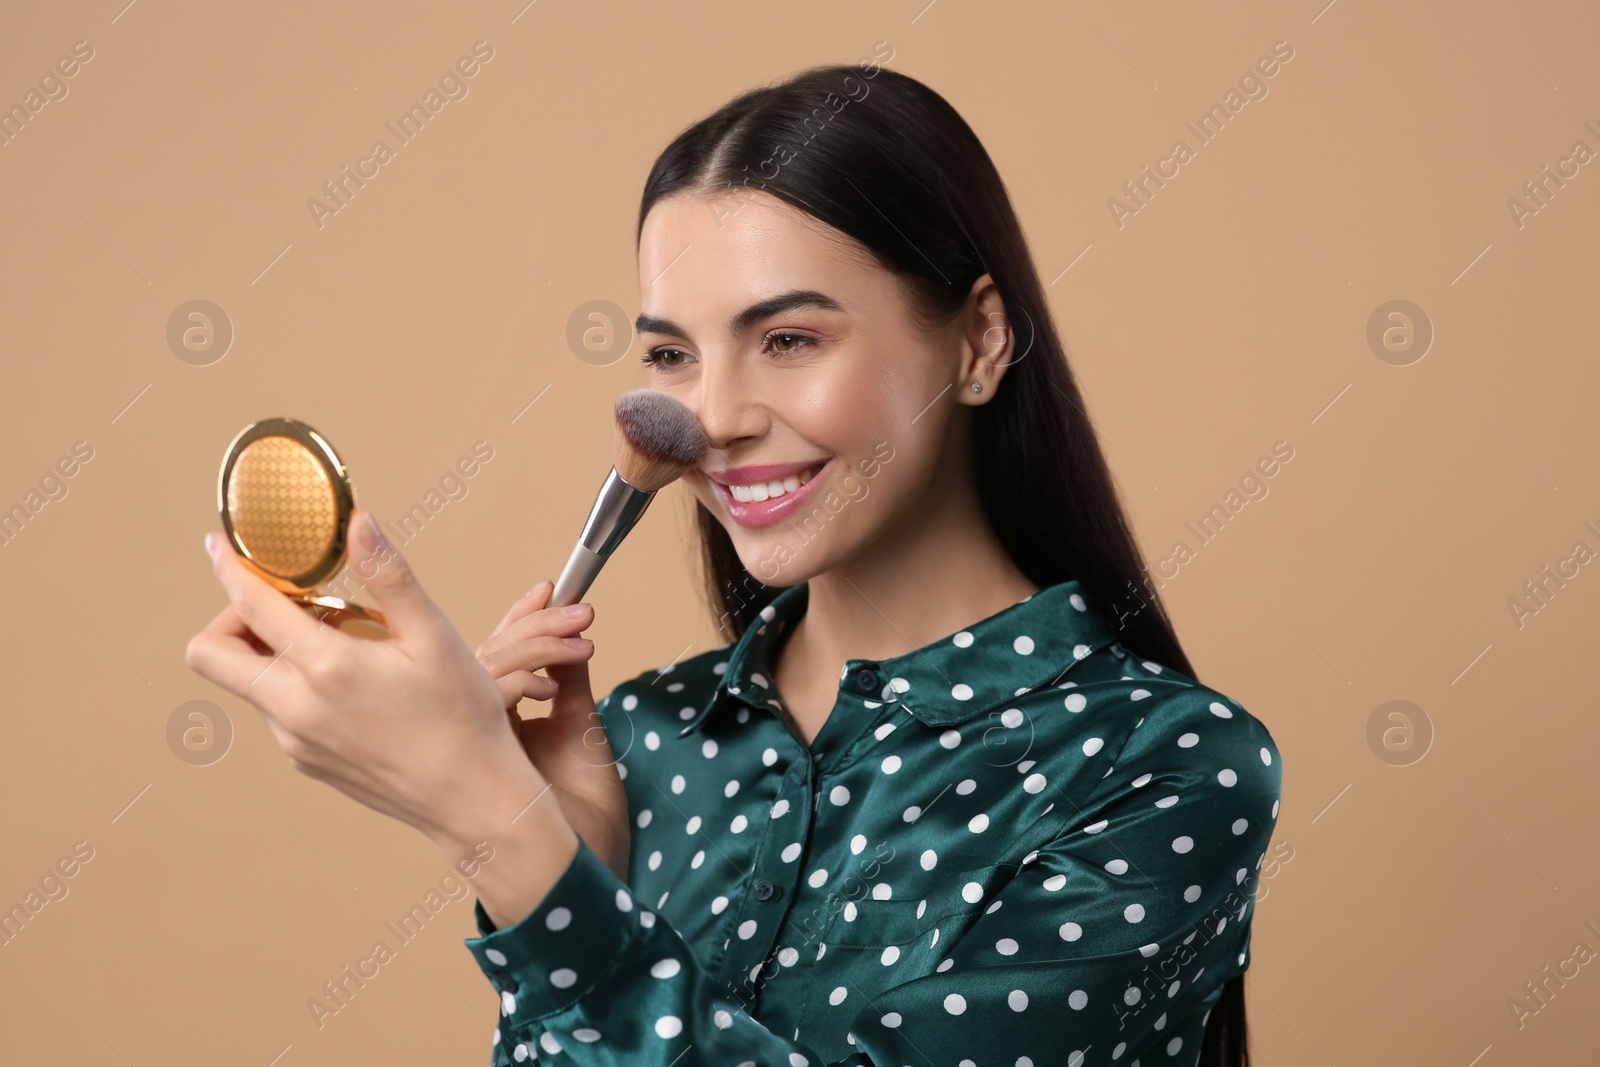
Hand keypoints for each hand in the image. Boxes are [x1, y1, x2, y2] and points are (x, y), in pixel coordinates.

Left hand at [184, 509, 570, 860]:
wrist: (473, 800)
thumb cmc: (464, 718)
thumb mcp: (435, 636)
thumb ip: (389, 576)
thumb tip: (359, 524)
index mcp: (328, 668)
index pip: (251, 605)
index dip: (230, 567)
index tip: (219, 546)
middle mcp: (296, 709)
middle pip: (210, 654)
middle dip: (229, 617)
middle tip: (283, 604)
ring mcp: (295, 741)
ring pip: (246, 683)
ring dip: (271, 651)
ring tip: (341, 641)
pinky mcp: (305, 761)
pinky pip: (276, 712)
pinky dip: (294, 684)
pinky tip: (352, 681)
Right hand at [477, 581, 630, 881]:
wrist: (591, 877)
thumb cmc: (589, 819)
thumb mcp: (584, 733)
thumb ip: (571, 684)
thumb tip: (569, 635)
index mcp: (501, 727)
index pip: (498, 659)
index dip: (522, 620)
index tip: (549, 586)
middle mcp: (481, 735)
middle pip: (486, 660)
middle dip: (533, 626)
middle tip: (575, 608)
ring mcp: (477, 748)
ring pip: (481, 676)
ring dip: (533, 646)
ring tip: (580, 633)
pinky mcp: (482, 762)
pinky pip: (484, 706)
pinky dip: (520, 682)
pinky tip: (554, 679)